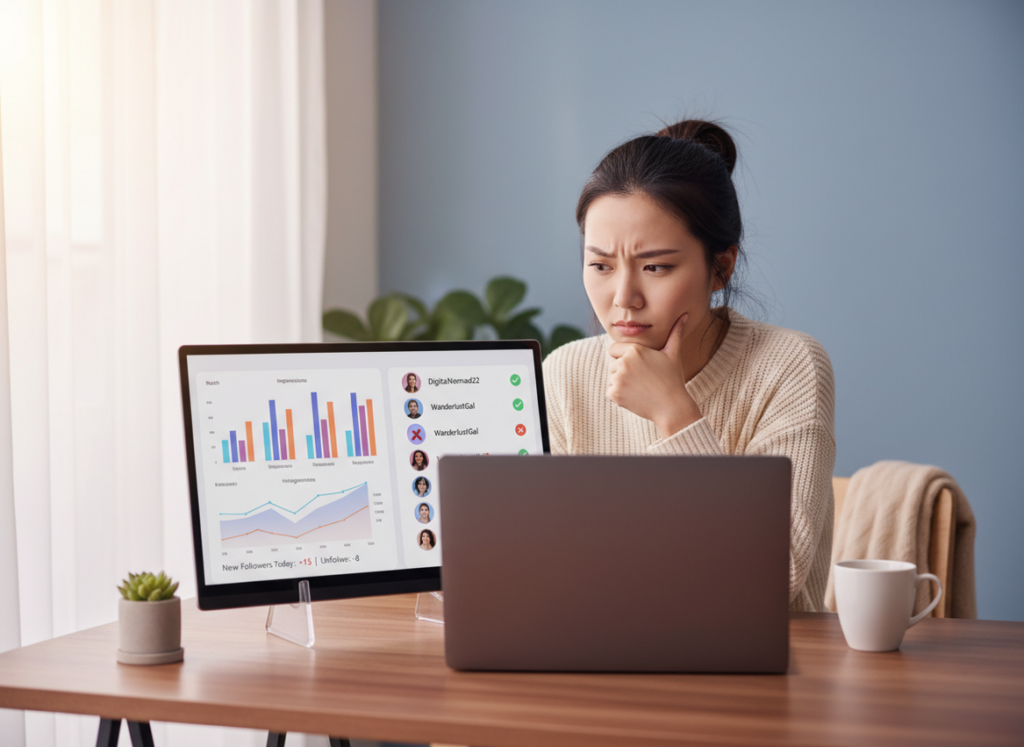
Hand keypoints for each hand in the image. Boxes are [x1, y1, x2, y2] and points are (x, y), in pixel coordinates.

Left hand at [606, 313, 702, 437]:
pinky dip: (619, 395)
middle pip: (613, 364)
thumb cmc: (673, 379)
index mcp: (634, 350)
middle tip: (642, 379)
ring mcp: (618, 379)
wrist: (672, 407)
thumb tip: (685, 315)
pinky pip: (610, 391)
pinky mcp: (614, 394)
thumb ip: (675, 333)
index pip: (613, 349)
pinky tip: (635, 396)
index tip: (637, 366)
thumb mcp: (673, 354)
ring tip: (640, 387)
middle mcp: (624, 362)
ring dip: (621, 383)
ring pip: (612, 378)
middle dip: (623, 370)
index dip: (624, 357)